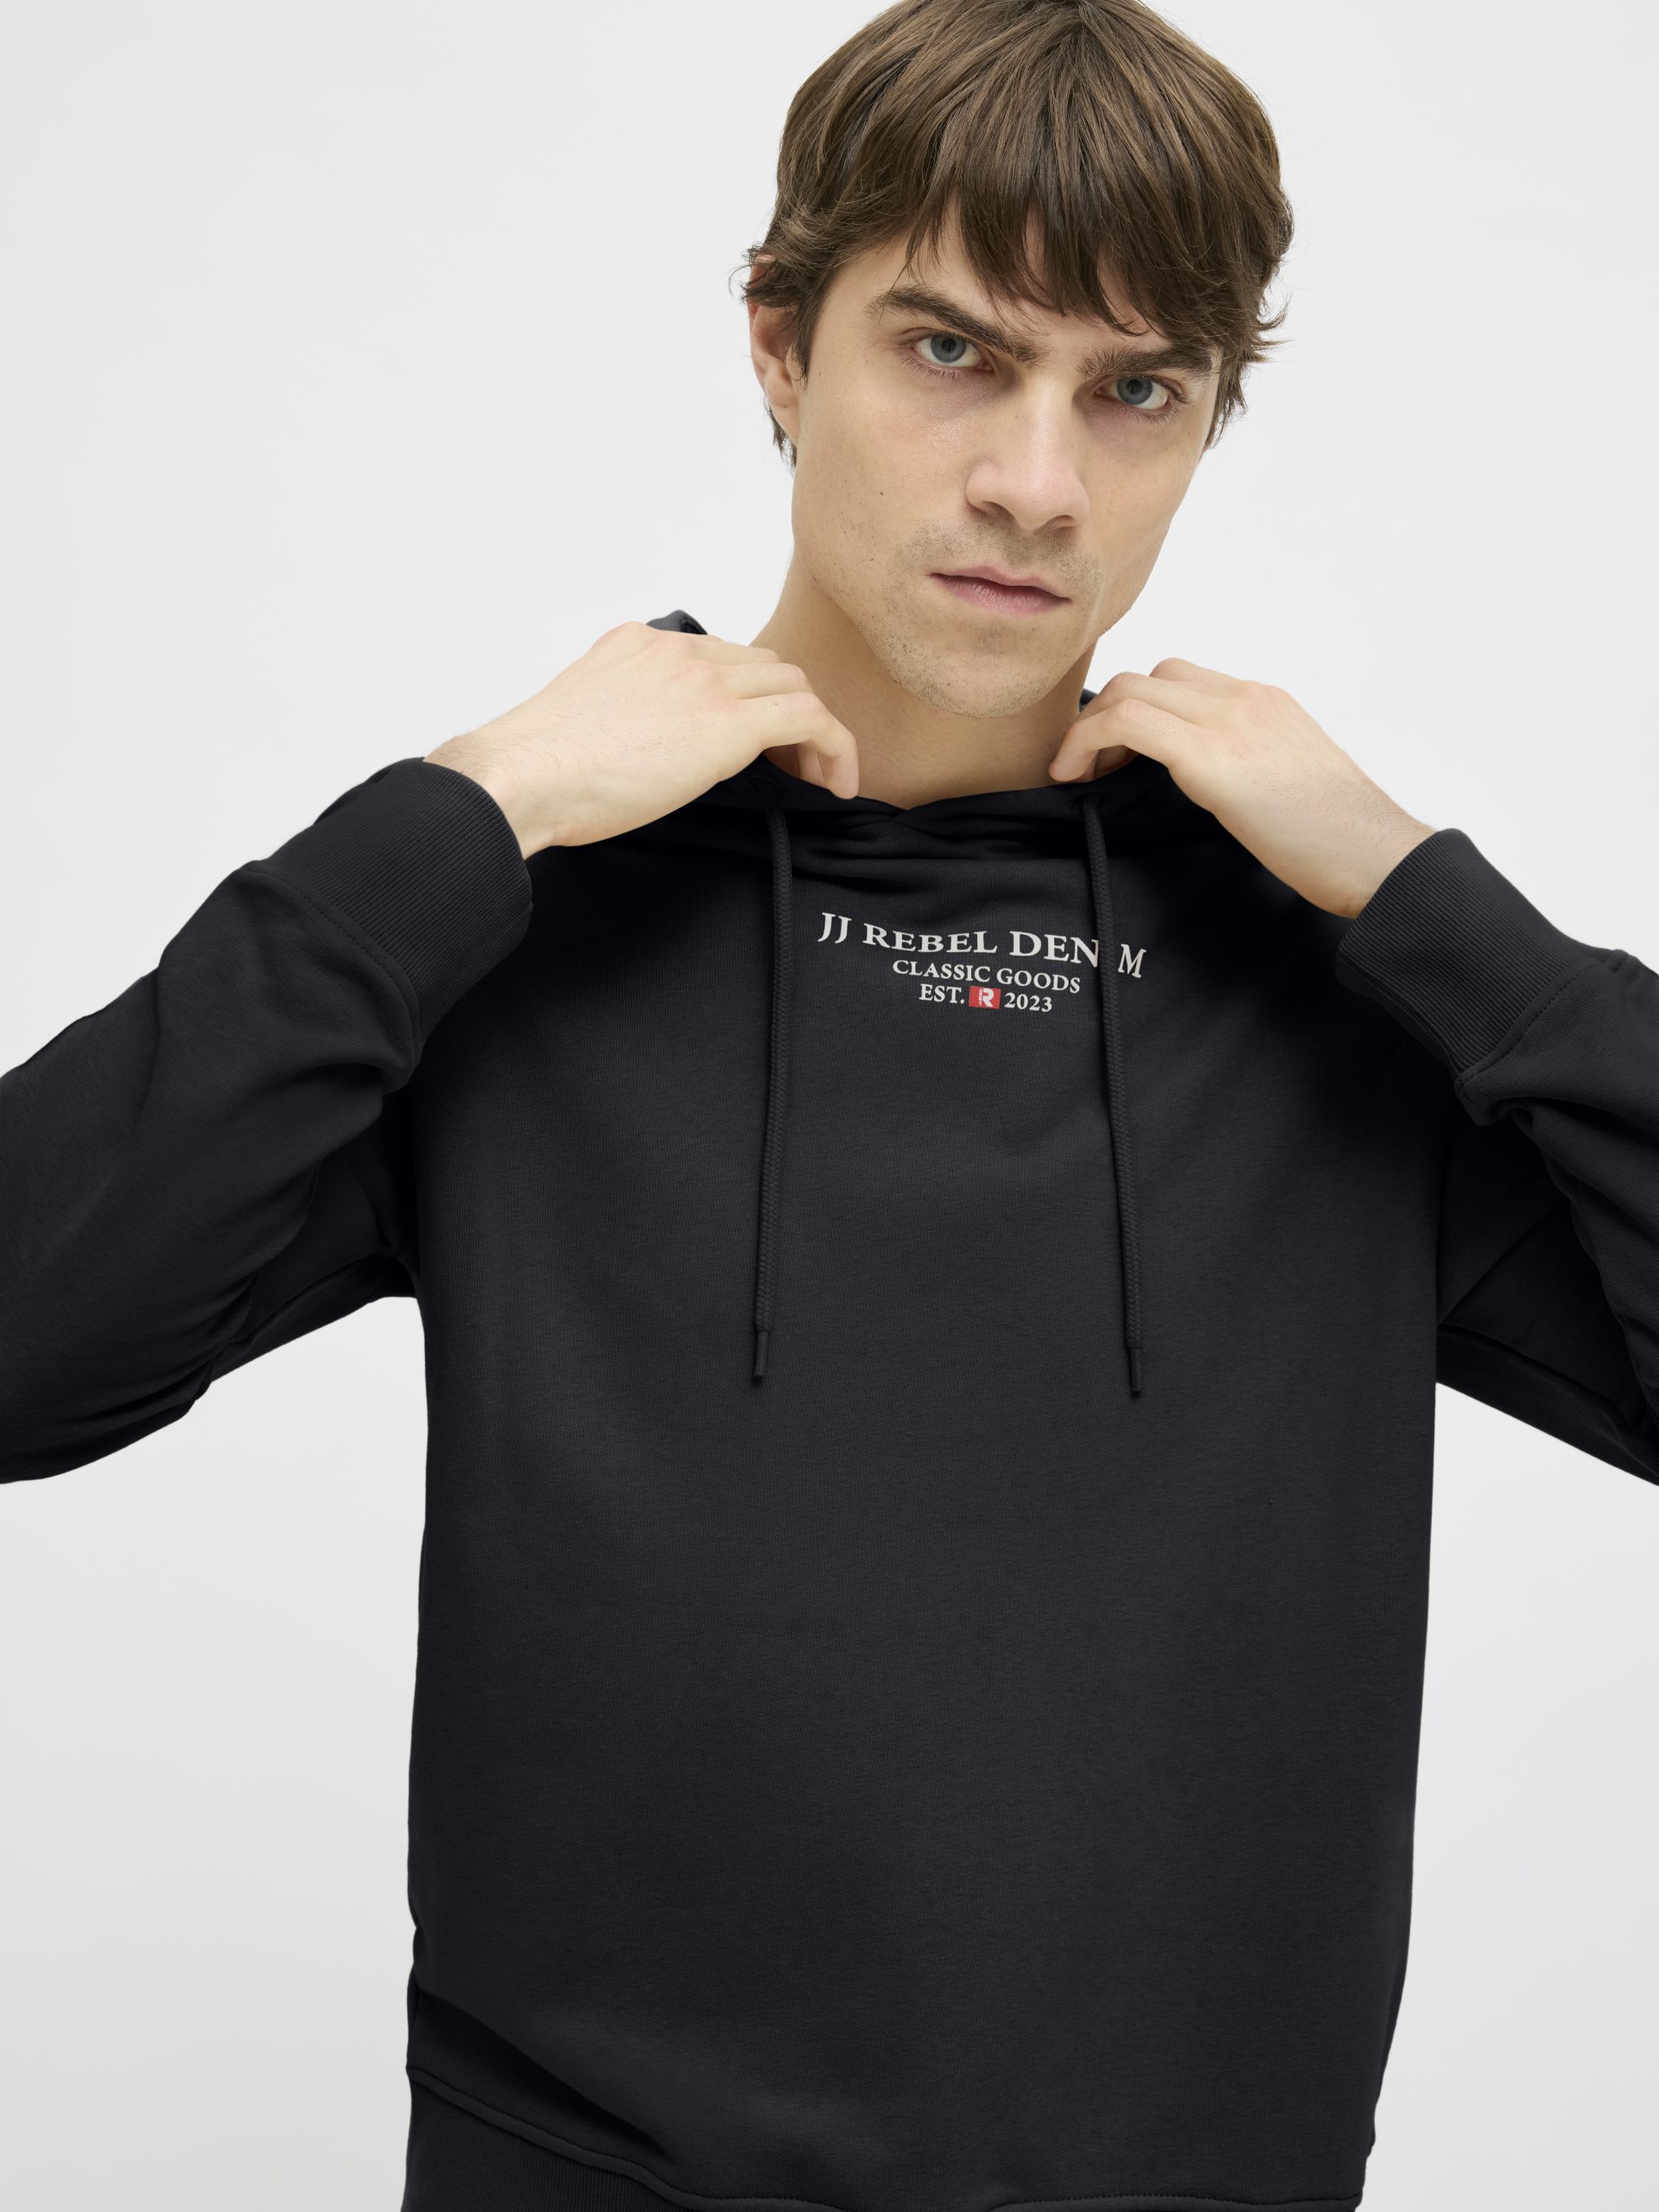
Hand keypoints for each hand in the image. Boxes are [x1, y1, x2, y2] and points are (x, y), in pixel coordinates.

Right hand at [425, 621, 859, 856]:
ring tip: (818, 776)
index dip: (747, 698)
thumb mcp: (583, 722)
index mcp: (638, 645)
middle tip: (794, 762)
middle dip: (786, 710)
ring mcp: (703, 680)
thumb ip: (622, 719)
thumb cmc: (534, 771)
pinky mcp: (726, 721)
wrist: (521, 776)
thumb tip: (639, 755)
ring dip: (813, 728)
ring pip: (793, 683)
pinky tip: (836, 782)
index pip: (719, 657)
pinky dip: (836, 746)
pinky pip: (809, 718)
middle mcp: (676, 650)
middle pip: (764, 664)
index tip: (755, 741)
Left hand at [1049, 658, 1434, 919]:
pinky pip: (1128, 721)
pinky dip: (1086, 742)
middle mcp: (1245, 698)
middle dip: (1104, 716)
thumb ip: (1241, 767)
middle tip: (1090, 769)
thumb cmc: (1338, 840)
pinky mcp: (1212, 756)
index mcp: (1264, 703)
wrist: (1378, 856)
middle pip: (1147, 676)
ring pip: (1129, 689)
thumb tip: (1198, 787)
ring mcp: (1230, 720)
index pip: (1179, 680)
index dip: (1134, 711)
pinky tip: (1077, 778)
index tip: (1114, 759)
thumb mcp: (1284, 784)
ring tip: (1080, 776)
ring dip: (1089, 729)